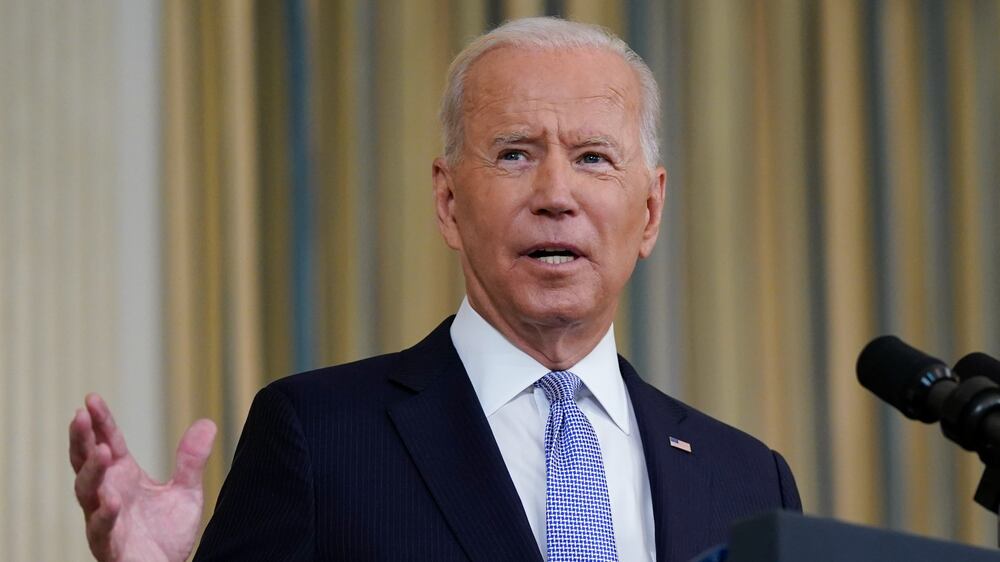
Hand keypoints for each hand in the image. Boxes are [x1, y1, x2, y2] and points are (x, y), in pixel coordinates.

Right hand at [69, 393, 216, 561]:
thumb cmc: (166, 534)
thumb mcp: (185, 492)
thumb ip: (191, 460)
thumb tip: (207, 422)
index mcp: (123, 477)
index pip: (108, 442)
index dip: (100, 422)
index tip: (91, 398)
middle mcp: (107, 494)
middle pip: (87, 462)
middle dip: (81, 439)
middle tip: (80, 415)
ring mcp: (104, 519)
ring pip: (87, 492)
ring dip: (91, 471)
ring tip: (100, 450)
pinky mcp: (109, 545)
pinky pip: (102, 528)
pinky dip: (105, 513)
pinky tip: (112, 499)